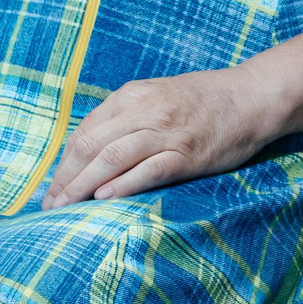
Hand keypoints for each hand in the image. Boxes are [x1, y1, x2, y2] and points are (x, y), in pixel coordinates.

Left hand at [43, 67, 277, 207]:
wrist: (252, 96)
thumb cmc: (204, 99)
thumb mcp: (157, 95)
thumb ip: (126, 116)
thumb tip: (90, 149)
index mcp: (133, 96)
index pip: (85, 132)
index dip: (63, 164)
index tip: (51, 188)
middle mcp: (145, 111)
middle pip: (91, 146)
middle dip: (65, 179)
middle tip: (50, 206)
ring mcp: (167, 132)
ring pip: (112, 158)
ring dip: (84, 186)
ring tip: (66, 209)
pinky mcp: (188, 154)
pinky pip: (149, 169)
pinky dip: (123, 184)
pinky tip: (105, 199)